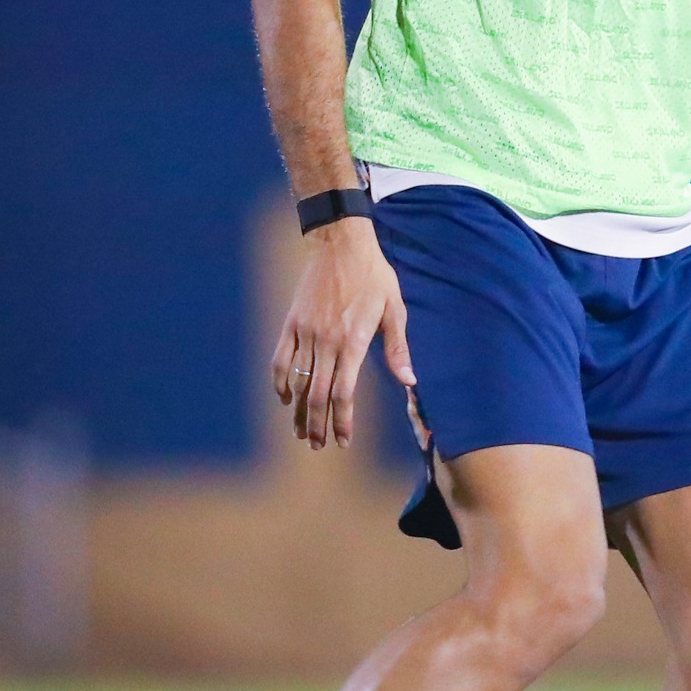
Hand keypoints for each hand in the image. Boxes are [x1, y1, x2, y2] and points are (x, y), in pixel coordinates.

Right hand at [270, 217, 414, 449]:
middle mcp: (325, 341)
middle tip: (319, 445)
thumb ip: (397, 348)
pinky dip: (280, 381)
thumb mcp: (394, 310)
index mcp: (352, 341)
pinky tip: (284, 398)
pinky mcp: (291, 322)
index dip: (342, 420)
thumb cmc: (374, 276)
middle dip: (317, 424)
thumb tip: (409, 381)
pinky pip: (280, 358)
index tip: (343, 441)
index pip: (343, 392)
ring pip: (296, 381)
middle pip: (316, 394)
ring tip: (301, 432)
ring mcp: (304, 332)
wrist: (340, 244)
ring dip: (297, 410)